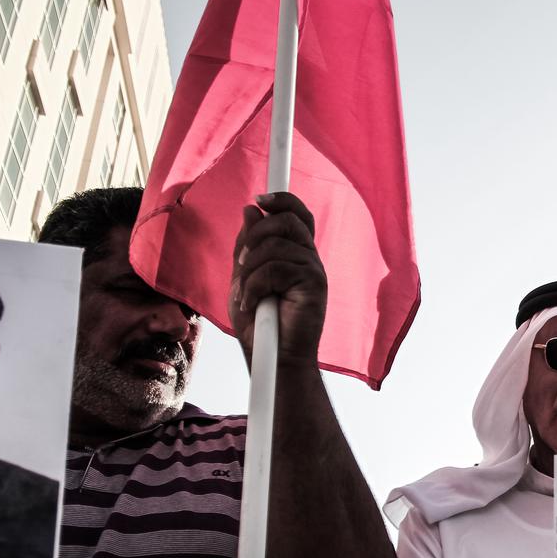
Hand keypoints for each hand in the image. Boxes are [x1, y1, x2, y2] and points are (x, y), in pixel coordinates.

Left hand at [228, 191, 326, 364]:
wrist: (273, 358)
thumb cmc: (260, 324)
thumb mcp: (244, 278)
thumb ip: (248, 246)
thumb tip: (251, 209)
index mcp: (296, 254)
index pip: (297, 214)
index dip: (282, 199)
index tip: (260, 199)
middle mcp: (309, 258)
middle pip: (288, 219)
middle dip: (255, 234)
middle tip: (241, 263)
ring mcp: (314, 270)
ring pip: (275, 244)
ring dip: (249, 270)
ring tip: (245, 295)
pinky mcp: (314, 285)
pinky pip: (275, 268)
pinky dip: (254, 286)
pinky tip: (253, 304)